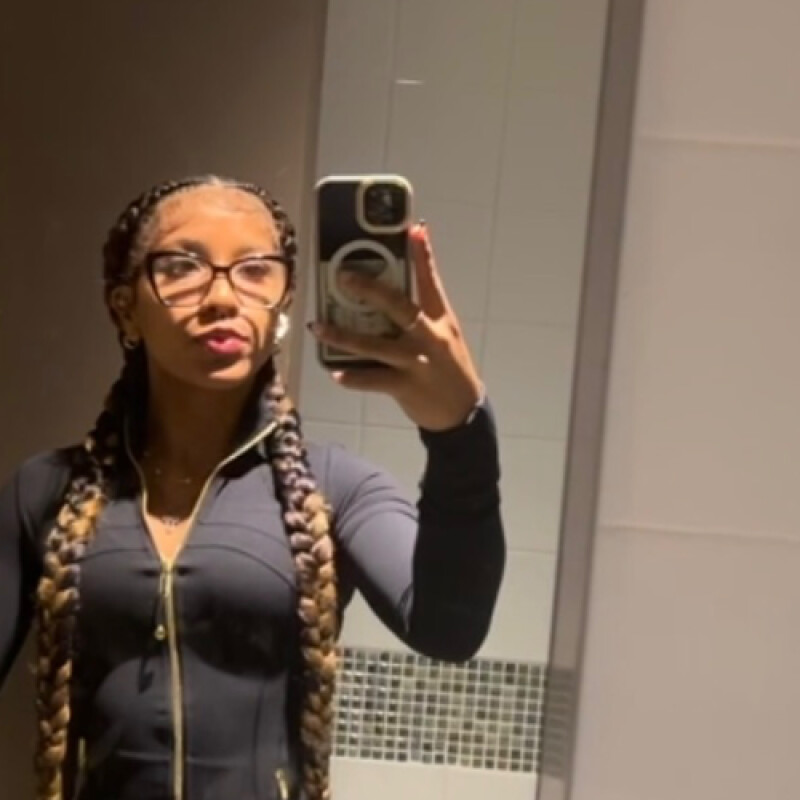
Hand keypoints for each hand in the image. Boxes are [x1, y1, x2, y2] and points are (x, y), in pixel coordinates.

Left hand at [308, 223, 482, 431]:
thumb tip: (392, 290)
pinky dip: (352, 377)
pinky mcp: (405, 387)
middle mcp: (429, 338)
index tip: (414, 229)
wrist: (463, 412)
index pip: (431, 282)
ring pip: (374, 345)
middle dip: (369, 290)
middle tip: (343, 276)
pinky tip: (334, 373)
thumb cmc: (449, 368)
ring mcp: (416, 363)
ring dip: (342, 336)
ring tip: (317, 327)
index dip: (422, 255)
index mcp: (441, 320)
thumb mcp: (444, 336)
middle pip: (398, 307)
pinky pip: (373, 380)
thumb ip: (423, 315)